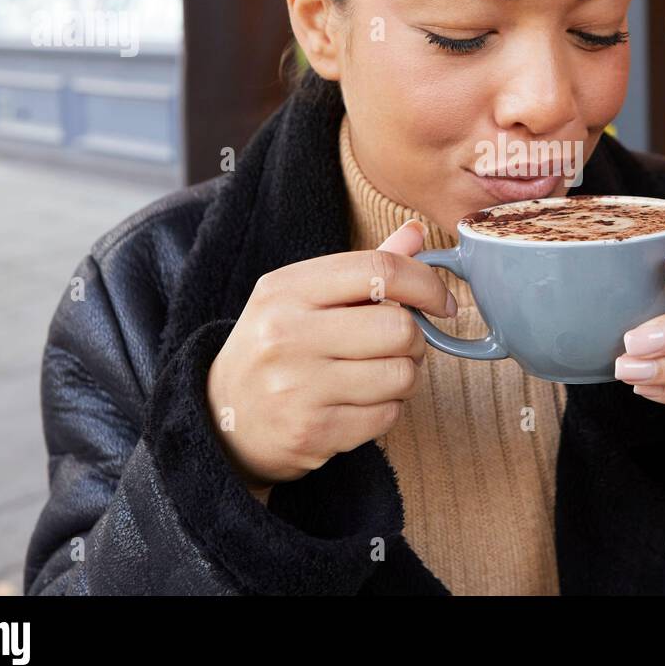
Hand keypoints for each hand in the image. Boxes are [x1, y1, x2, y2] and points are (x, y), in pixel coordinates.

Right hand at [205, 219, 454, 502]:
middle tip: (402, 346)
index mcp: (286, 289)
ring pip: (401, 375)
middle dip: (416, 338)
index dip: (426, 285)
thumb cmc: (276, 347)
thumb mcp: (303, 297)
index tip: (442, 302)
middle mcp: (286, 334)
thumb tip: (417, 233)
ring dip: (405, 377)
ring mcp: (296, 387)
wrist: (223, 418)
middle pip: (399, 326)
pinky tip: (360, 404)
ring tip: (379, 375)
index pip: (378, 270)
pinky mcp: (311, 432)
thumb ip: (363, 267)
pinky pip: (387, 417)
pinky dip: (387, 411)